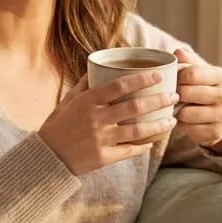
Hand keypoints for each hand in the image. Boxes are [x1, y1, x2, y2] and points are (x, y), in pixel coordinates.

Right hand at [38, 71, 179, 175]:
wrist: (47, 157)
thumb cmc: (58, 125)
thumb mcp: (68, 100)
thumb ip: (85, 84)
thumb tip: (99, 65)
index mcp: (88, 101)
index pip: (120, 86)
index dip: (141, 79)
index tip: (158, 76)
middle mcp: (96, 119)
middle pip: (135, 107)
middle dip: (159, 100)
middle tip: (174, 97)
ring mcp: (101, 139)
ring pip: (138, 130)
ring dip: (159, 125)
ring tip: (172, 120)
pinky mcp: (103, 157)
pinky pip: (129, 150)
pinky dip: (143, 146)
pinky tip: (153, 141)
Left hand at [173, 48, 221, 152]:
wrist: (216, 115)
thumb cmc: (201, 88)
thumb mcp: (197, 72)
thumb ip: (187, 61)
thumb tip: (177, 53)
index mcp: (221, 76)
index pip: (192, 73)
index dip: (177, 77)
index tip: (173, 80)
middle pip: (188, 93)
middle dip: (174, 94)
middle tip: (170, 96)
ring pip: (187, 113)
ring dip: (177, 112)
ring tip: (176, 108)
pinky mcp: (216, 132)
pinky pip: (190, 130)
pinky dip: (182, 126)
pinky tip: (183, 121)